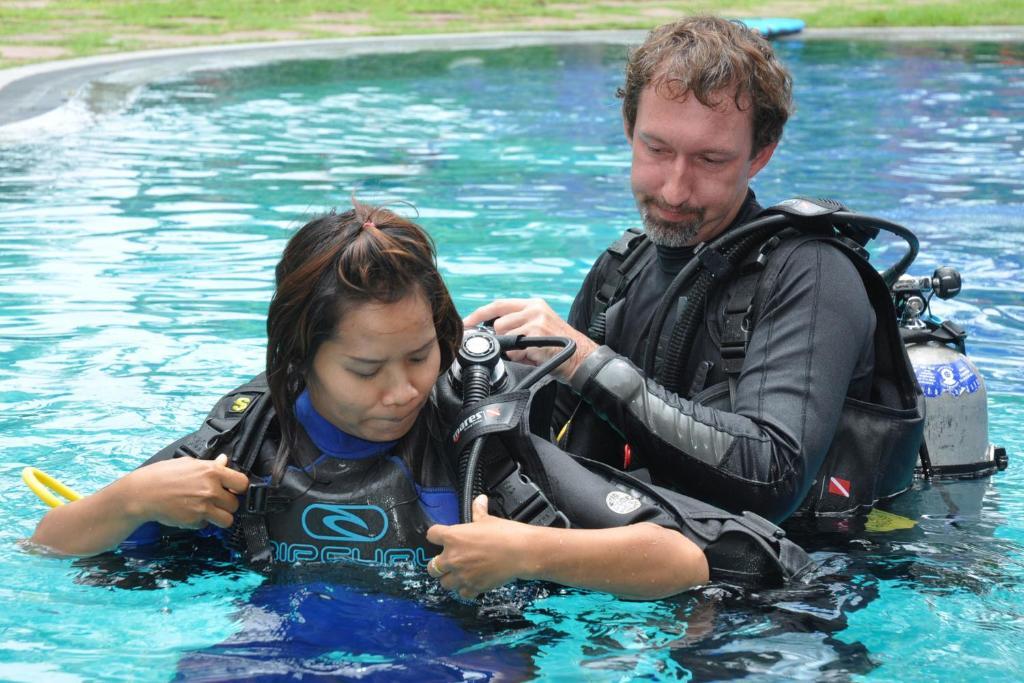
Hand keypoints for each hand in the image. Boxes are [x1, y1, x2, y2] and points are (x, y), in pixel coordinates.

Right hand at [124, 454, 249, 529]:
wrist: (142, 493)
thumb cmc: (162, 475)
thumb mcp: (188, 463)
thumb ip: (210, 464)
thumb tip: (224, 460)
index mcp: (212, 471)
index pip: (242, 482)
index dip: (239, 487)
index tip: (234, 489)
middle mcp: (211, 489)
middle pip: (235, 503)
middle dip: (227, 503)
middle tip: (216, 500)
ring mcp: (203, 507)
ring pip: (227, 519)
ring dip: (220, 517)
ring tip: (209, 511)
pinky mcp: (194, 520)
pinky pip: (207, 525)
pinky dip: (202, 522)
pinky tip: (192, 513)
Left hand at [425, 495, 534, 599]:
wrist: (521, 552)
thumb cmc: (505, 534)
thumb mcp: (488, 519)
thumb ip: (479, 511)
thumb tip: (480, 500)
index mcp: (453, 537)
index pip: (431, 535)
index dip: (436, 535)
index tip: (440, 537)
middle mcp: (452, 557)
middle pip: (431, 567)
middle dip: (439, 565)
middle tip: (449, 561)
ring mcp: (461, 575)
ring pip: (444, 583)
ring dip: (450, 579)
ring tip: (460, 574)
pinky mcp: (472, 587)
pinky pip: (461, 593)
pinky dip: (465, 590)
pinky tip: (472, 583)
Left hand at [463, 298, 596, 380]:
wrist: (580, 357)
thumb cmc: (556, 347)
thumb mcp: (537, 328)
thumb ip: (516, 326)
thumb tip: (490, 334)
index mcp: (532, 305)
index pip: (498, 305)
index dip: (479, 314)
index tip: (466, 323)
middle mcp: (534, 309)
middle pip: (498, 322)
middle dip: (501, 339)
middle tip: (515, 348)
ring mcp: (536, 320)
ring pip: (504, 334)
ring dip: (512, 349)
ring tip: (529, 352)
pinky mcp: (537, 334)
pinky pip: (515, 349)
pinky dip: (521, 357)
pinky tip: (535, 356)